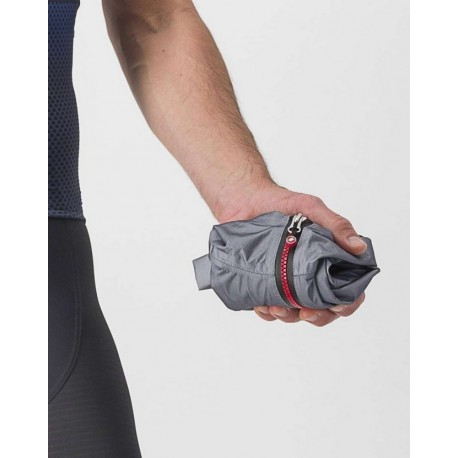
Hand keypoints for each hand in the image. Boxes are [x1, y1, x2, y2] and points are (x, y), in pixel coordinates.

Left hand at [215, 182, 367, 326]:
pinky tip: (261, 306)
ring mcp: (286, 281)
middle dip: (317, 316)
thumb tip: (359, 248)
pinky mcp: (264, 285)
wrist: (242, 200)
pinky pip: (268, 308)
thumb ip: (335, 224)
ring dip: (289, 316)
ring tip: (276, 307)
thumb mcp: (309, 207)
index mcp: (326, 260)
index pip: (346, 290)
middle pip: (323, 309)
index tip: (335, 305)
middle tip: (304, 312)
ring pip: (295, 313)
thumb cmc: (278, 202)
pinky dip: (266, 312)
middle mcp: (308, 274)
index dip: (346, 303)